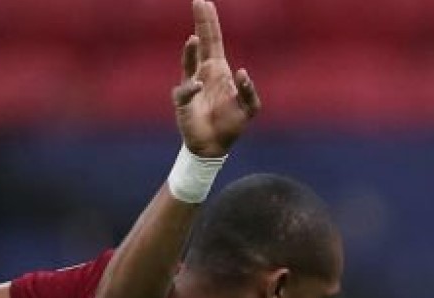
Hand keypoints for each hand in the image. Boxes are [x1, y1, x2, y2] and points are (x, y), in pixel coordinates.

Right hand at [174, 1, 259, 156]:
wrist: (214, 146)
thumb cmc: (230, 125)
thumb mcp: (249, 108)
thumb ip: (249, 91)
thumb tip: (242, 71)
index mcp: (218, 70)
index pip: (214, 40)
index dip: (209, 22)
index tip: (204, 2)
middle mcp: (203, 72)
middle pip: (201, 43)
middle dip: (200, 23)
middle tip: (198, 1)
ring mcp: (191, 85)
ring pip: (189, 63)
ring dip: (191, 52)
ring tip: (194, 39)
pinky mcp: (183, 102)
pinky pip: (186, 91)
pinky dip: (192, 88)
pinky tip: (199, 85)